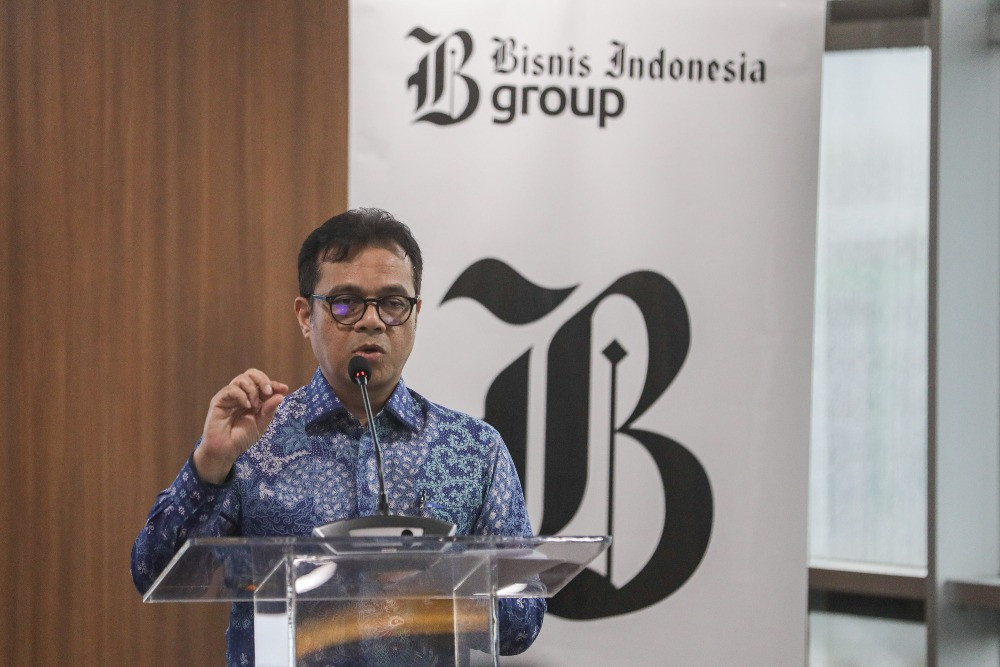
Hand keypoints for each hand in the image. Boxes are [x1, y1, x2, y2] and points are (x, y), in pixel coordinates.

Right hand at [192, 369, 288, 483]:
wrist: (225, 450)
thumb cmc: (242, 438)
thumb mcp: (261, 423)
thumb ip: (270, 409)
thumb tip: (281, 394)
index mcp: (252, 398)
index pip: (262, 383)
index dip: (273, 383)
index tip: (283, 388)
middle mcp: (241, 394)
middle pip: (251, 374)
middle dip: (262, 380)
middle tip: (267, 392)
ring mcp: (230, 396)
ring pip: (242, 378)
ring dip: (252, 390)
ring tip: (254, 405)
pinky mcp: (219, 400)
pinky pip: (232, 389)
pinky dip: (242, 395)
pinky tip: (246, 406)